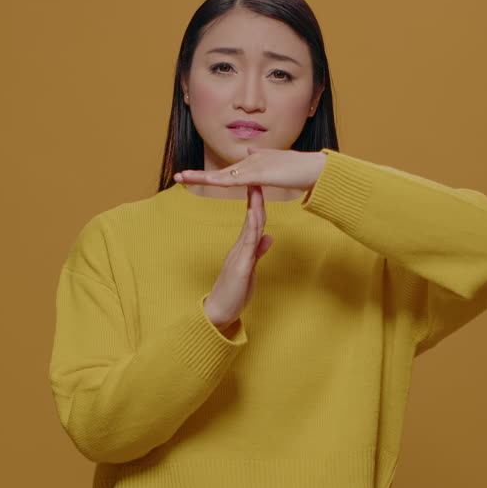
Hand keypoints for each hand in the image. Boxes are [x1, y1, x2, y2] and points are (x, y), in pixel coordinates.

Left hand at [174, 147, 326, 189]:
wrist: (314, 168)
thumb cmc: (300, 169)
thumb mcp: (277, 164)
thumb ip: (263, 159)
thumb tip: (250, 150)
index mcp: (253, 163)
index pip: (227, 171)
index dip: (209, 174)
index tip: (193, 176)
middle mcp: (250, 161)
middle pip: (219, 170)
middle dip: (197, 173)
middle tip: (177, 176)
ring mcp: (254, 166)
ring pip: (222, 174)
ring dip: (200, 175)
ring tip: (181, 177)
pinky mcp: (259, 173)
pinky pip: (235, 178)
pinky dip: (220, 179)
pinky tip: (207, 180)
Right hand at [202, 182, 273, 332]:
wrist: (219, 311)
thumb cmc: (234, 293)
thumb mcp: (250, 269)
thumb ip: (258, 252)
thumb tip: (268, 237)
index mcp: (243, 248)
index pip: (253, 221)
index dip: (258, 203)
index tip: (260, 186)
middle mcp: (240, 247)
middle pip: (252, 218)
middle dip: (256, 197)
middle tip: (258, 175)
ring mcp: (239, 255)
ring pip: (249, 226)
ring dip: (254, 206)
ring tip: (256, 188)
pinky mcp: (240, 266)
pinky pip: (247, 243)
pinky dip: (251, 227)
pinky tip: (253, 215)